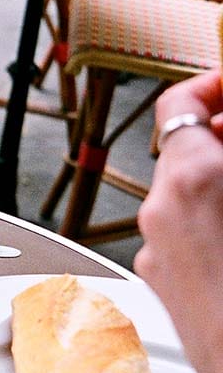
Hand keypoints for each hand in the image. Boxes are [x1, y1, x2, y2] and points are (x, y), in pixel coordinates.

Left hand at [135, 70, 222, 372]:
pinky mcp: (164, 285)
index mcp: (192, 177)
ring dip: (220, 186)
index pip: (182, 104)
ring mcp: (157, 250)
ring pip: (186, 197)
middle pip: (186, 151)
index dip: (214, 87)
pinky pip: (186, 236)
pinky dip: (213, 225)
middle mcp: (160, 210)